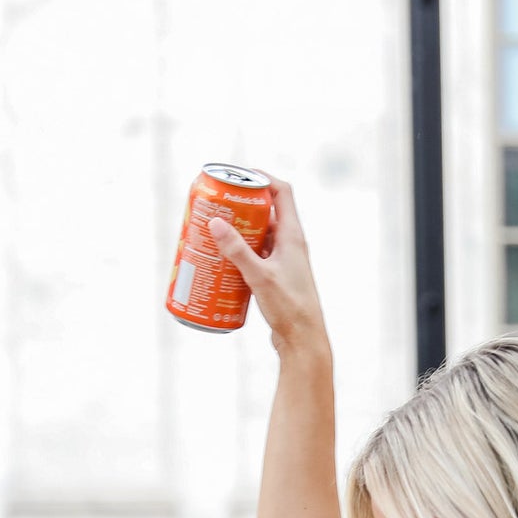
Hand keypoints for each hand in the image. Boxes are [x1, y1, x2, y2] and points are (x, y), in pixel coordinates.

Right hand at [207, 179, 329, 359]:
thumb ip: (237, 250)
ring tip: (214, 229)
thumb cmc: (289, 308)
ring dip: (240, 230)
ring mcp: (285, 261)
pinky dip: (242, 251)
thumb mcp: (259, 276)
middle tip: (217, 204)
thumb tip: (215, 222)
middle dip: (242, 206)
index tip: (237, 177)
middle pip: (267, 212)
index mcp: (293, 236)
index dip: (262, 178)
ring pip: (261, 235)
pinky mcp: (277, 277)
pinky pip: (258, 255)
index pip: (282, 192)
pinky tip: (223, 258)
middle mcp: (291, 244)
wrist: (303, 341)